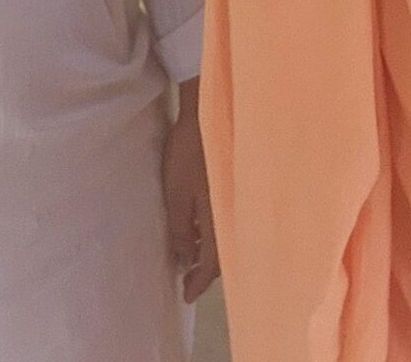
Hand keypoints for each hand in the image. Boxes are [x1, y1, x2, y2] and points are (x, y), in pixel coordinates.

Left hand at [163, 77, 219, 303]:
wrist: (207, 113)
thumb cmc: (188, 155)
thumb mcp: (176, 195)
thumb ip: (182, 230)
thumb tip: (185, 260)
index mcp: (220, 222)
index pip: (212, 265)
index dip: (198, 282)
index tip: (186, 296)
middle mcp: (232, 216)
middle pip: (222, 254)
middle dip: (205, 270)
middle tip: (188, 280)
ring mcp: (233, 201)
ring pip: (224, 237)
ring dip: (209, 251)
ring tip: (191, 257)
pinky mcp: (232, 188)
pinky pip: (223, 220)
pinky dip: (212, 232)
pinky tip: (201, 230)